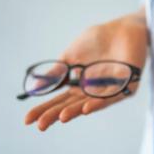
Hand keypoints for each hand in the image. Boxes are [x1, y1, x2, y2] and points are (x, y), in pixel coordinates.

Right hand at [24, 11, 147, 130]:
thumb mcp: (70, 57)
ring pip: (90, 104)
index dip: (44, 110)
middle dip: (55, 115)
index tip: (26, 120)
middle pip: (72, 106)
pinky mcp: (127, 86)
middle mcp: (93, 93)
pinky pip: (111, 96)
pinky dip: (98, 101)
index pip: (59, 101)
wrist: (122, 28)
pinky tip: (86, 107)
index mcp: (80, 87)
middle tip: (40, 125)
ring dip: (75, 111)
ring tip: (61, 117)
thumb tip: (34, 88)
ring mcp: (110, 91)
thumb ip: (56, 73)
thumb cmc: (97, 41)